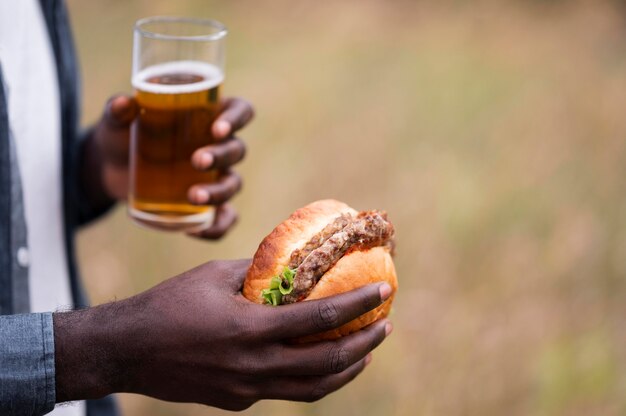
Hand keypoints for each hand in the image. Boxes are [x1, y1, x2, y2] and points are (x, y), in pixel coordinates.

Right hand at [53, 259, 392, 410]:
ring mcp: (247, 390)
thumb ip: (255, 271)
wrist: (127, 350)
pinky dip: (309, 377)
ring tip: (363, 352)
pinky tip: (315, 360)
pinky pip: (283, 391)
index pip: (320, 318)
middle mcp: (255, 367)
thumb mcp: (214, 276)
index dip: (358, 305)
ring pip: (312, 389)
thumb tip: (287, 259)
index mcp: (251, 330)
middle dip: (365, 346)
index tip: (385, 292)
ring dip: (345, 370)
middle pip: (327, 363)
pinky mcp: (237, 401)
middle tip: (385, 327)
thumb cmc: (169, 304)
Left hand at [90, 95, 253, 238]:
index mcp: (208, 116)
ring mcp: (214, 177)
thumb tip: (124, 103)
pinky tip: (197, 230)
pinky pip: (224, 218)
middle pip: (236, 150)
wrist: (110, 168)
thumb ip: (118, 110)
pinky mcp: (205, 204)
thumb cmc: (122, 134)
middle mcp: (218, 146)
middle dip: (221, 156)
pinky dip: (218, 227)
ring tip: (193, 197)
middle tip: (196, 161)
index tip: (217, 129)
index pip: (239, 111)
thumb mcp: (117, 120)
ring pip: (233, 184)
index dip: (236, 119)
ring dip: (219, 192)